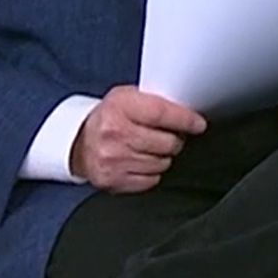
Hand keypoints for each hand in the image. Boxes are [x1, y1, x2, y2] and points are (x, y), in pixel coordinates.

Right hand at [70, 85, 205, 193]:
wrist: (79, 143)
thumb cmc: (109, 118)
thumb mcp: (127, 97)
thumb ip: (154, 100)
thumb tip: (187, 110)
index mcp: (119, 106)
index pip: (162, 114)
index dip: (186, 120)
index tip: (198, 124)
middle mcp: (114, 133)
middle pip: (167, 142)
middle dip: (175, 139)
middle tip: (169, 135)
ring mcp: (113, 159)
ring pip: (162, 162)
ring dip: (163, 156)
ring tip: (150, 147)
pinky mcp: (113, 180)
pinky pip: (152, 179)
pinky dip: (152, 172)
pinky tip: (142, 161)